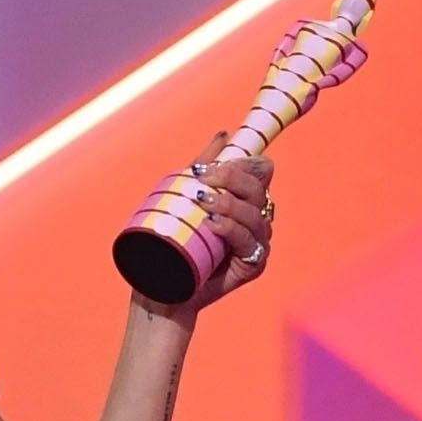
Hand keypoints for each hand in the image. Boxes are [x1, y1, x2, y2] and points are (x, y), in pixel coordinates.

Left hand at [180, 130, 275, 314]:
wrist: (161, 285)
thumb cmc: (175, 240)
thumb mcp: (184, 197)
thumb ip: (206, 166)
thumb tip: (223, 135)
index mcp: (245, 200)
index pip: (259, 171)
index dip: (240, 163)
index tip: (207, 166)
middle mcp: (256, 219)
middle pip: (258, 189)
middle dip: (231, 179)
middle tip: (200, 179)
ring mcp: (256, 242)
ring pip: (255, 215)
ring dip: (229, 204)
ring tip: (203, 202)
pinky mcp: (253, 265)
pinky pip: (249, 242)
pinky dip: (231, 230)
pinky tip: (214, 224)